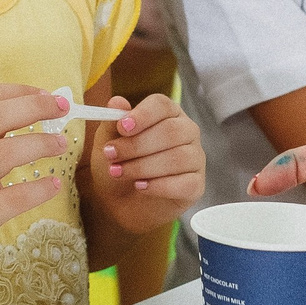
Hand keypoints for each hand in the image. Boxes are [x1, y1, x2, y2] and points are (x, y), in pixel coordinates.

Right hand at [0, 84, 76, 271]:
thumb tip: (43, 105)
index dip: (19, 91)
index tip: (47, 94)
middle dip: (34, 108)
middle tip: (63, 110)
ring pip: (3, 153)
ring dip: (40, 144)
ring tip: (61, 145)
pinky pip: (13, 197)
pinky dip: (39, 188)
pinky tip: (55, 184)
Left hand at [88, 93, 203, 232]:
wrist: (121, 202)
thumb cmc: (119, 164)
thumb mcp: (108, 142)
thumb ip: (112, 122)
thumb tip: (116, 102)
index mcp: (167, 114)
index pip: (162, 105)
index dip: (143, 115)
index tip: (122, 127)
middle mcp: (187, 132)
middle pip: (171, 131)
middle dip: (137, 145)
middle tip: (112, 155)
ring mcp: (195, 158)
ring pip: (178, 157)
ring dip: (143, 166)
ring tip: (119, 173)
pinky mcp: (196, 185)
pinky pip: (184, 183)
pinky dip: (158, 186)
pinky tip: (140, 186)